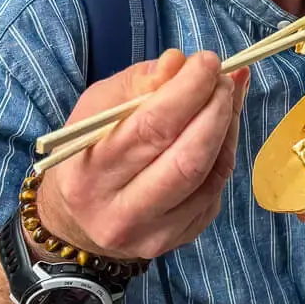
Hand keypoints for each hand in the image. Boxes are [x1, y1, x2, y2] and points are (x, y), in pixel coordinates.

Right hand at [35, 51, 247, 261]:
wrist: (76, 223)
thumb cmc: (89, 153)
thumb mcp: (96, 109)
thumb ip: (137, 83)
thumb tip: (180, 63)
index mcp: (89, 173)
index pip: (150, 128)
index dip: (188, 92)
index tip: (208, 62)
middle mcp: (120, 211)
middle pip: (187, 158)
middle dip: (216, 110)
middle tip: (225, 79)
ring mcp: (153, 234)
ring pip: (209, 177)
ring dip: (227, 130)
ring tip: (227, 99)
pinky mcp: (178, 240)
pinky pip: (214, 193)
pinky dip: (224, 155)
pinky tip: (221, 132)